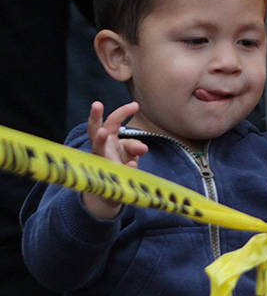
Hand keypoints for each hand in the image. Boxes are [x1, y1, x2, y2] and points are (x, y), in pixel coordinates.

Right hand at [83, 101, 147, 220]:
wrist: (107, 191)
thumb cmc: (118, 162)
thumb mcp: (127, 152)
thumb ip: (133, 147)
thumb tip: (143, 148)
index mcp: (107, 139)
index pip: (112, 121)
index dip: (123, 112)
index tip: (136, 105)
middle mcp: (100, 149)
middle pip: (94, 131)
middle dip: (94, 118)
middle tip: (97, 104)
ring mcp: (99, 163)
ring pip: (96, 150)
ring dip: (99, 141)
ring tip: (102, 132)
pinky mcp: (102, 178)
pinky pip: (110, 170)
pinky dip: (122, 167)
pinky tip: (132, 166)